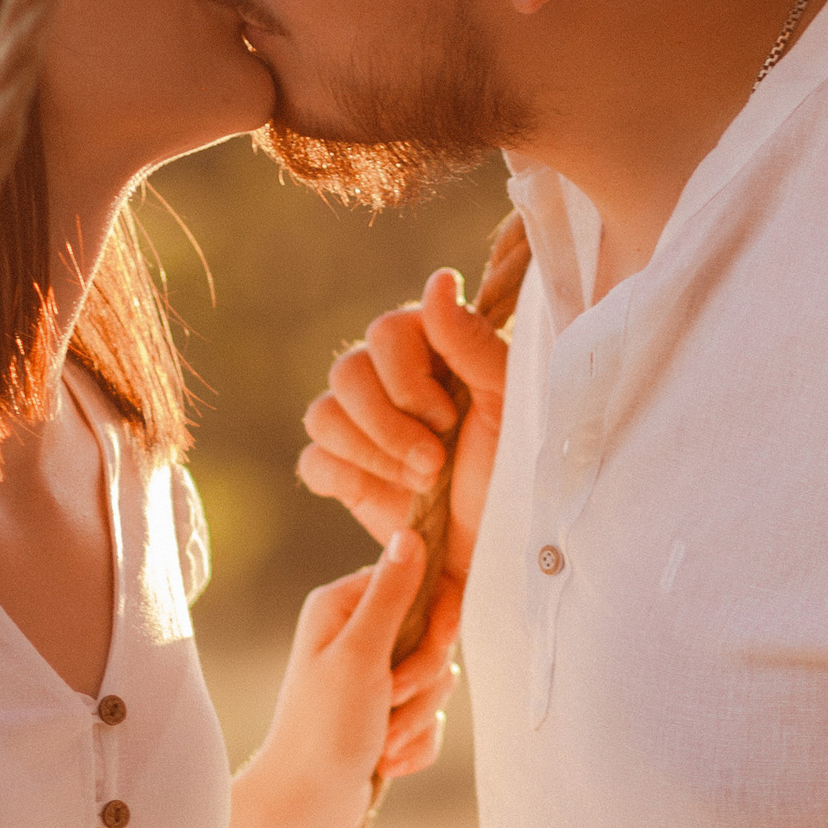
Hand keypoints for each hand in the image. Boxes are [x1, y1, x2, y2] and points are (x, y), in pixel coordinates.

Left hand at [218, 530, 462, 827]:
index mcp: (343, 607)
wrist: (304, 808)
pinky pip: (431, 719)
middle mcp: (357, 635)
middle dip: (421, 682)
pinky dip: (415, 743)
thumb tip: (411, 532)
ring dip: (417, 719)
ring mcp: (373, 678)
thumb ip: (391, 595)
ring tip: (381, 739)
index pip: (417, 584)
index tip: (429, 650)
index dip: (434, 622)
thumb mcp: (360, 655)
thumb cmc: (324, 728)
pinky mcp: (387, 715)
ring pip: (437, 682)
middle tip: (389, 701)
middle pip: (433, 637)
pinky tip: (384, 761)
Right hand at [296, 269, 507, 572]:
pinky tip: (386, 494)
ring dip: (372, 453)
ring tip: (420, 483)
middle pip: (347, 370)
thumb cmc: (515, 472)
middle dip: (389, 424)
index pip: (386, 330)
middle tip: (434, 463)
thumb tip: (439, 279)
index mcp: (431, 352)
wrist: (498, 547)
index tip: (450, 421)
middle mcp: (389, 380)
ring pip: (323, 413)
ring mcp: (361, 426)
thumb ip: (471, 342)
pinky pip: (313, 459)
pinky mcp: (343, 472)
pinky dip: (343, 475)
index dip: (409, 379)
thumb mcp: (507, 405)